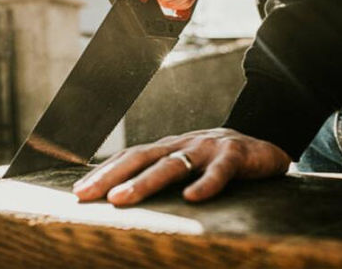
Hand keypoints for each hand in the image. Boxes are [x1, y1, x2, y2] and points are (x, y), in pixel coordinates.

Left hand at [72, 128, 290, 205]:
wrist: (263, 144)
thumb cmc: (216, 159)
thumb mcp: (186, 164)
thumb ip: (160, 174)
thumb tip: (123, 196)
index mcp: (168, 147)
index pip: (130, 156)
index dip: (104, 171)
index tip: (78, 191)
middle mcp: (182, 144)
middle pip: (142, 158)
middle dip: (111, 176)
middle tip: (86, 195)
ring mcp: (207, 148)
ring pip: (173, 164)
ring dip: (145, 181)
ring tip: (122, 198)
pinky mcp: (234, 155)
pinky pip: (219, 171)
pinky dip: (206, 184)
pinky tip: (192, 198)